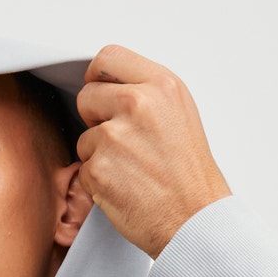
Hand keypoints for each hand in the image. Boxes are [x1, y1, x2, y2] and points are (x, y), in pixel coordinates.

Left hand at [73, 46, 231, 259]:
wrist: (194, 218)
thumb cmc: (189, 172)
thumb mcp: (179, 113)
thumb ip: (146, 93)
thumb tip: (110, 85)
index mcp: (160, 85)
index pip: (108, 58)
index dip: (97, 78)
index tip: (100, 93)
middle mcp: (137, 105)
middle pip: (87, 96)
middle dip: (96, 119)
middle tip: (121, 142)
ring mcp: (115, 137)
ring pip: (84, 138)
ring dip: (99, 155)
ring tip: (131, 170)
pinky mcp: (99, 169)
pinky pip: (83, 169)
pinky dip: (98, 183)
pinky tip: (125, 188)